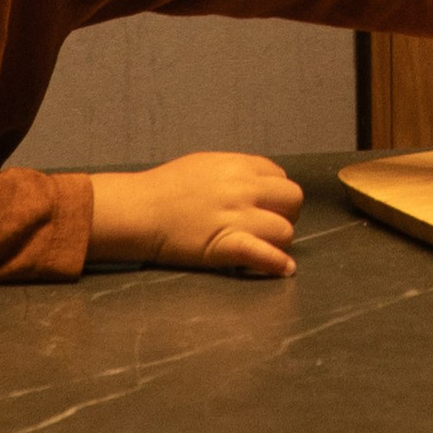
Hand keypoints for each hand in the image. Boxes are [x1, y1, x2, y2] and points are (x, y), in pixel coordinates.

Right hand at [86, 149, 306, 273]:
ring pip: (284, 230)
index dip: (277, 193)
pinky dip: (277, 263)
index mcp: (238, 165)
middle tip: (270, 225)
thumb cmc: (165, 188)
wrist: (139, 210)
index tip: (268, 205)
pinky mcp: (227, 245)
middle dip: (286, 213)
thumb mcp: (205, 165)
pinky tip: (283, 268)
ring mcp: (237, 217)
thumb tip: (257, 183)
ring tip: (265, 246)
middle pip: (292, 200)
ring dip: (278, 240)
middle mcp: (243, 188)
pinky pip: (265, 254)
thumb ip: (235, 172)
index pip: (280, 176)